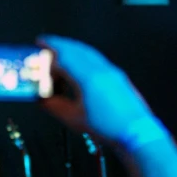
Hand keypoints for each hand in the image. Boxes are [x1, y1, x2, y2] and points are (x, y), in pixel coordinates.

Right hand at [36, 35, 153, 144]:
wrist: (136, 133)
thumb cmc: (109, 128)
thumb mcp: (74, 119)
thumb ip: (55, 106)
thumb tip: (42, 99)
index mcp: (88, 78)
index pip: (64, 56)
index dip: (50, 50)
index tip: (40, 45)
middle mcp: (102, 70)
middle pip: (77, 49)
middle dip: (60, 44)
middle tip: (47, 43)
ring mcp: (113, 72)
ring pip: (89, 52)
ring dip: (73, 49)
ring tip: (62, 52)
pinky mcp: (119, 77)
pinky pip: (98, 59)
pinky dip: (85, 57)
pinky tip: (81, 65)